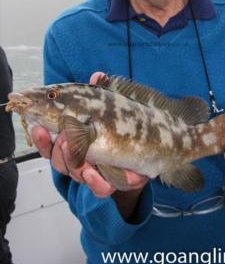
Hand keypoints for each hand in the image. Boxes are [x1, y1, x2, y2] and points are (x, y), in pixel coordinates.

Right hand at [31, 71, 147, 197]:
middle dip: (58, 151)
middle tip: (64, 139)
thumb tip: (99, 75)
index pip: (49, 143)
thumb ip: (99, 93)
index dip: (41, 138)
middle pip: (58, 161)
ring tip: (82, 155)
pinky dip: (96, 182)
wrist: (147, 148)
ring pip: (76, 174)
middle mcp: (80, 158)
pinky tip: (95, 173)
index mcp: (72, 140)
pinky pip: (100, 189)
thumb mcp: (108, 107)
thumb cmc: (119, 125)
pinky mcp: (112, 182)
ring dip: (76, 165)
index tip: (37, 127)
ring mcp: (95, 171)